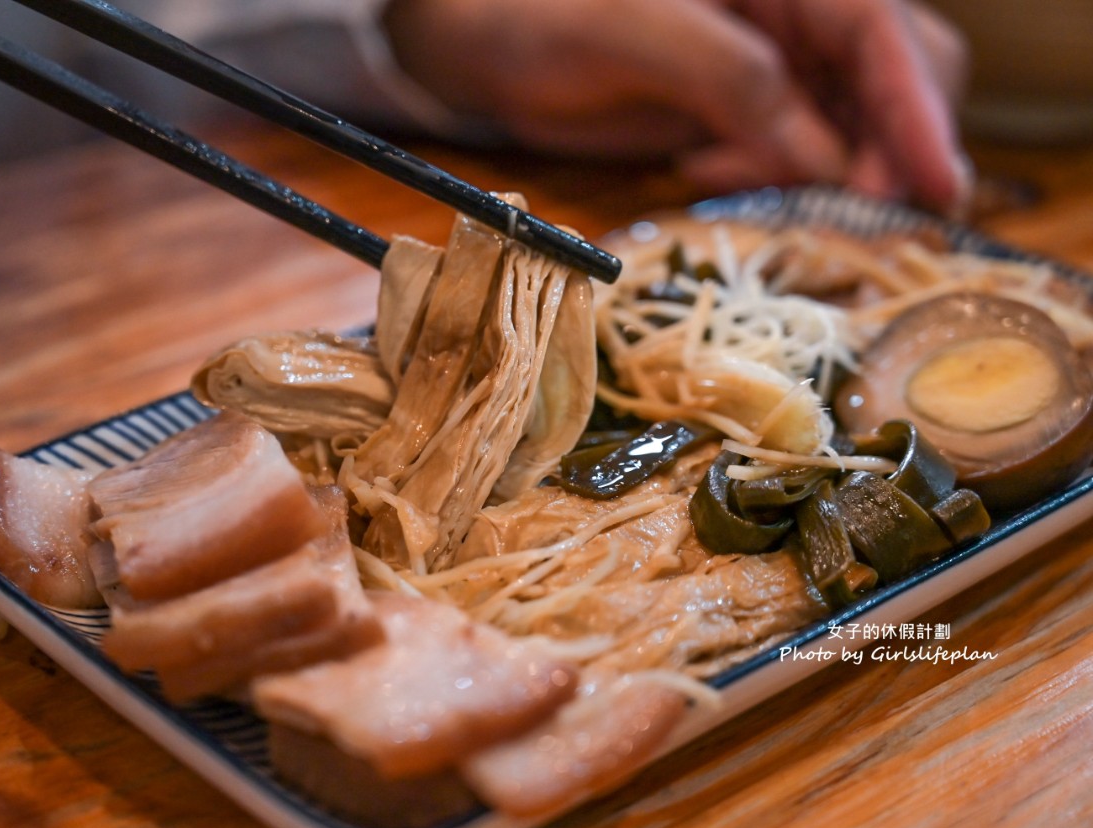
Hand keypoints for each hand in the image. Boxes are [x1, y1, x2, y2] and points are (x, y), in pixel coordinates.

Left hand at [383, 0, 968, 213]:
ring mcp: (776, 63)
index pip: (882, 35)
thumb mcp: (634, 33)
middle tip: (835, 216)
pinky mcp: (744, 109)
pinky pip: (796, 153)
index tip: (935, 194)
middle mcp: (798, 15)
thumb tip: (821, 156)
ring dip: (821, 175)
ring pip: (852, 126)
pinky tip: (710, 173)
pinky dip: (776, 179)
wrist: (483, 40)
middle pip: (896, 82)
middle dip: (879, 154)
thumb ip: (731, 79)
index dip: (916, 116)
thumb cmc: (542, 12)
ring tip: (726, 177)